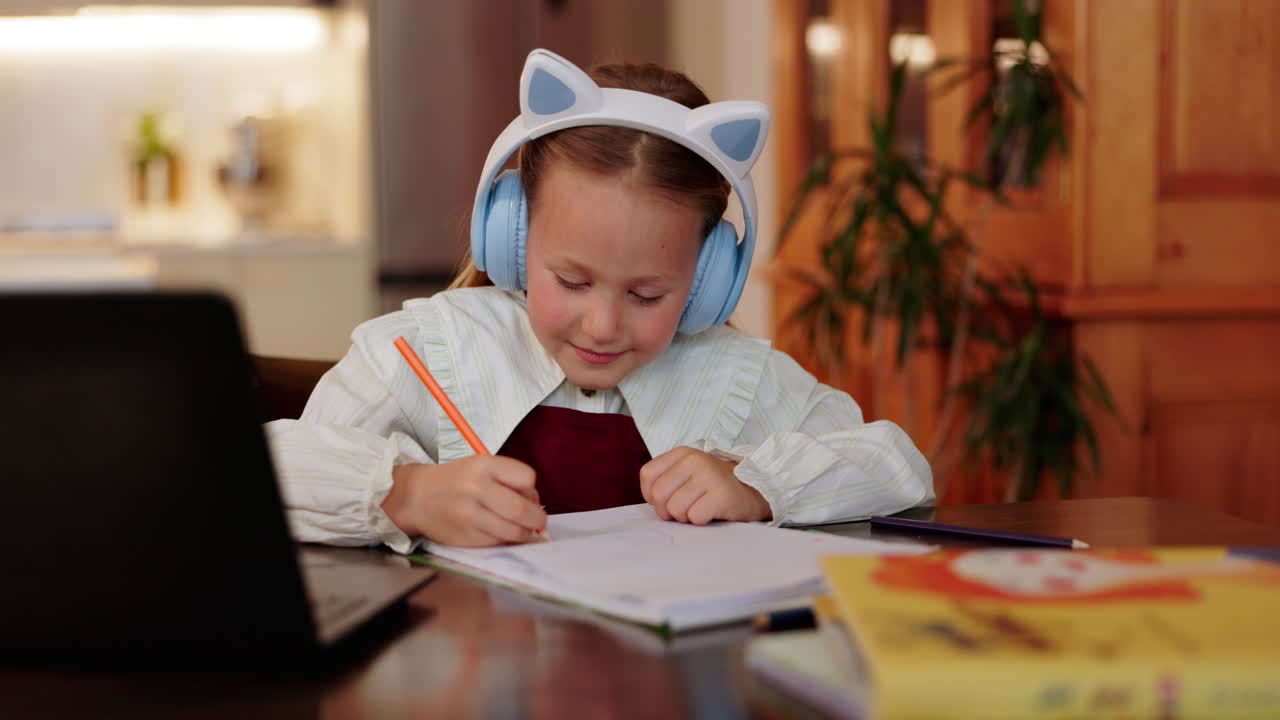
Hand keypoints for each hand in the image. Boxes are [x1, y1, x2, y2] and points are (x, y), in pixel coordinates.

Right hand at [381, 455, 546, 546]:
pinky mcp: (466, 537)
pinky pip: (498, 543)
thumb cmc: (456, 480)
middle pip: (523, 509)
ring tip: (522, 529)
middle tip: (538, 522)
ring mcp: (470, 515)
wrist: (417, 497)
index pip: (527, 478)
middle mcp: (476, 488)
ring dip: (525, 533)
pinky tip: (500, 533)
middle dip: (538, 519)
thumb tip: (536, 504)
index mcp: (484, 465)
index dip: (531, 489)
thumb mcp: (481, 466)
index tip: (526, 494)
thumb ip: (509, 480)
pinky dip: (506, 540)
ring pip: (514, 531)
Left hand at [639, 447, 771, 524]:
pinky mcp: (722, 495)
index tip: (669, 498)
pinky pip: (695, 517)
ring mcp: (709, 476)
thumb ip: (667, 480)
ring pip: (675, 509)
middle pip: (658, 495)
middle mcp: (695, 460)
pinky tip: (713, 513)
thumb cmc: (715, 487)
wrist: (755, 491)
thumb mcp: (689, 473)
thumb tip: (650, 500)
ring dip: (686, 517)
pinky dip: (701, 521)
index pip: (648, 475)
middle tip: (685, 509)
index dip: (652, 495)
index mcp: (683, 453)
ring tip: (701, 508)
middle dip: (667, 511)